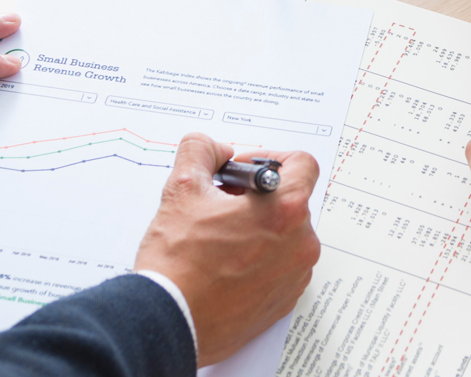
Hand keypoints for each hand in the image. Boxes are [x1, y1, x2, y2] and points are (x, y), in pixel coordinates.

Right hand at [135, 135, 321, 365]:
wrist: (168, 321)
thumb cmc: (177, 263)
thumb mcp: (181, 189)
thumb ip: (201, 151)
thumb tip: (215, 149)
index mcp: (285, 211)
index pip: (302, 164)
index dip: (270, 158)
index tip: (244, 172)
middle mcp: (300, 244)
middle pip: (290, 201)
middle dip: (257, 197)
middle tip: (220, 206)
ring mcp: (294, 276)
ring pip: (285, 236)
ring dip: (258, 229)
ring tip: (218, 240)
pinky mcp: (283, 302)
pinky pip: (280, 268)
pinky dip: (258, 260)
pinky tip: (224, 266)